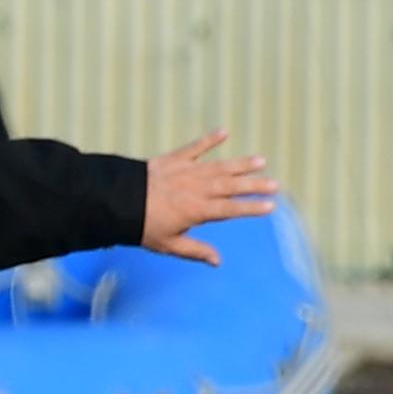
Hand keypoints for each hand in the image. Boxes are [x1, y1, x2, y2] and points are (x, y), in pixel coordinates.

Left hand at [140, 130, 280, 265]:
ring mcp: (186, 172)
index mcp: (197, 211)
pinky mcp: (174, 159)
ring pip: (219, 167)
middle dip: (254, 185)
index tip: (270, 206)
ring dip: (240, 164)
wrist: (117, 202)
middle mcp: (196, 189)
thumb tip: (218, 262)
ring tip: (261, 160)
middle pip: (231, 187)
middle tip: (275, 184)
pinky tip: (224, 131)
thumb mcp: (168, 245)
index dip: (251, 208)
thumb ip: (195, 251)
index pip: (230, 209)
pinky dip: (208, 139)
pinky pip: (194, 148)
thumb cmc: (142, 227)